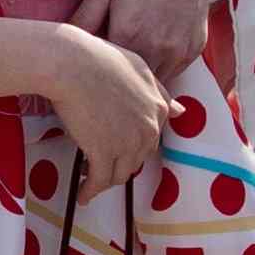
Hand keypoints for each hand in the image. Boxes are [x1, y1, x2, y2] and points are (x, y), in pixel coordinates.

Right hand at [12, 18, 169, 182]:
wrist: (73, 64)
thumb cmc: (99, 58)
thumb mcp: (138, 68)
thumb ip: (159, 91)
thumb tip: (181, 111)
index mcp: (158, 107)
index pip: (150, 137)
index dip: (132, 143)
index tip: (117, 146)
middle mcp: (149, 128)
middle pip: (137, 157)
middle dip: (120, 162)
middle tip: (100, 162)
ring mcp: (128, 143)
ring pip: (120, 173)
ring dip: (105, 179)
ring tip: (89, 179)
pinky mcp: (104, 153)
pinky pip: (100, 181)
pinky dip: (90, 191)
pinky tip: (83, 196)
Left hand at [73, 0, 225, 71]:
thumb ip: (85, 16)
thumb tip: (63, 41)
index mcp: (129, 33)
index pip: (104, 68)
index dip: (93, 68)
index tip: (85, 63)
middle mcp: (155, 48)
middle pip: (129, 80)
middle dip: (115, 80)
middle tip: (103, 71)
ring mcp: (176, 53)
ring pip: (152, 83)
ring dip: (138, 80)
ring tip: (125, 67)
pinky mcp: (191, 53)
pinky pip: (171, 74)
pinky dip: (158, 71)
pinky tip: (148, 56)